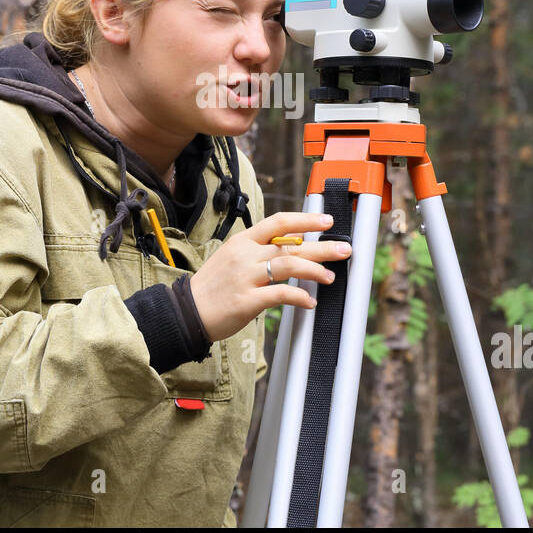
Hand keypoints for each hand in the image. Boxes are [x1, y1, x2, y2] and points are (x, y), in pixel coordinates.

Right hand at [188, 211, 352, 342]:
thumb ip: (259, 251)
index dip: (306, 220)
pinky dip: (299, 297)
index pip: (279, 222)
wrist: (187, 312)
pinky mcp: (247, 300)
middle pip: (291, 245)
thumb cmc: (212, 287)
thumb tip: (293, 247)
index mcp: (243, 242)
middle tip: (344, 249)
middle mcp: (246, 255)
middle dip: (322, 247)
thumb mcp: (232, 258)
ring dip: (315, 271)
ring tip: (330, 277)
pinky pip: (280, 294)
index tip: (327, 221)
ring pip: (289, 265)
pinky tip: (310, 302)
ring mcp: (246, 277)